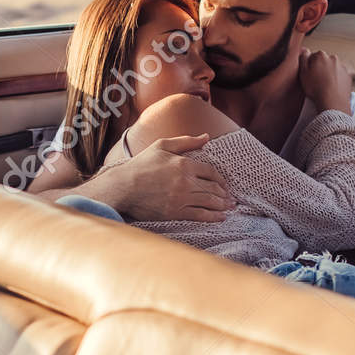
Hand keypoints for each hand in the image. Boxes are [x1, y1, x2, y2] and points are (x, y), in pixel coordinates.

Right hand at [108, 134, 234, 221]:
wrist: (123, 187)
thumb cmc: (141, 165)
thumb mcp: (162, 145)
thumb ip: (186, 141)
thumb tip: (207, 137)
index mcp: (184, 164)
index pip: (211, 172)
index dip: (220, 179)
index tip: (224, 184)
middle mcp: (186, 181)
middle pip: (213, 188)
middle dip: (224, 193)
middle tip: (230, 198)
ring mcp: (181, 198)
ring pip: (210, 202)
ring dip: (223, 205)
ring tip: (229, 207)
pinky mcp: (175, 212)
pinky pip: (200, 215)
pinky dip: (213, 217)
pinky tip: (221, 217)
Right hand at [297, 49, 351, 114]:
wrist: (332, 102)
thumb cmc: (316, 89)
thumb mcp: (303, 73)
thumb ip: (303, 59)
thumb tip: (305, 51)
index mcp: (321, 55)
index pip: (312, 56)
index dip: (309, 66)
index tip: (308, 74)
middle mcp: (333, 58)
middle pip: (323, 61)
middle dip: (320, 69)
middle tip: (315, 81)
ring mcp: (342, 67)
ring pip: (332, 68)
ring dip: (328, 74)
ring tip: (323, 86)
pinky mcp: (348, 76)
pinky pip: (340, 76)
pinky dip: (336, 80)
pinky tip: (330, 88)